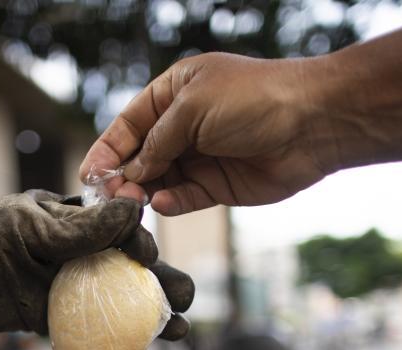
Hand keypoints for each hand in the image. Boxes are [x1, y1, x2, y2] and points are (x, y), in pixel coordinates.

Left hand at [0, 189, 193, 349]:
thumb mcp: (24, 231)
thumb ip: (80, 229)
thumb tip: (138, 213)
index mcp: (66, 219)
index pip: (120, 231)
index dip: (143, 249)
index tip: (147, 263)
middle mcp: (66, 251)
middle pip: (125, 271)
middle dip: (160, 291)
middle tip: (185, 314)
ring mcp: (53, 286)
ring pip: (109, 306)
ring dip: (143, 325)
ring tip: (174, 341)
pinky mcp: (38, 316)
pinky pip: (80, 334)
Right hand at [81, 52, 337, 215]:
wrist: (313, 123)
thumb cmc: (254, 99)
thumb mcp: (193, 108)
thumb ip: (157, 141)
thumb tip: (132, 172)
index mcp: (175, 93)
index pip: (129, 124)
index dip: (107, 149)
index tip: (88, 175)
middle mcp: (185, 125)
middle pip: (140, 155)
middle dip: (122, 175)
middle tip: (109, 196)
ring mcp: (201, 156)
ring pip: (159, 180)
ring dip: (143, 192)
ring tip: (131, 203)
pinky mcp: (218, 185)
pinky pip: (184, 198)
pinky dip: (171, 203)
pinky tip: (162, 204)